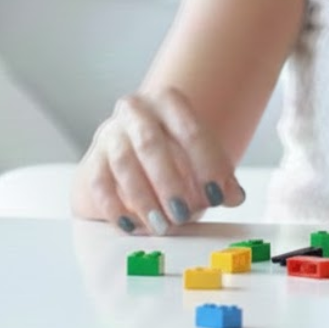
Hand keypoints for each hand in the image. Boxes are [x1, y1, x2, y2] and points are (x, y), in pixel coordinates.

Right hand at [75, 87, 245, 234]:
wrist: (138, 142)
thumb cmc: (178, 148)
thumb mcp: (202, 154)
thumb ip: (220, 176)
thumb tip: (235, 196)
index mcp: (169, 101)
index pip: (190, 131)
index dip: (206, 164)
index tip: (218, 195)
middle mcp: (136, 110)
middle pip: (150, 144)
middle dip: (168, 182)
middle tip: (184, 214)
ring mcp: (111, 133)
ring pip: (123, 164)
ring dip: (143, 199)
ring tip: (162, 226)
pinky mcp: (93, 158)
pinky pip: (99, 184)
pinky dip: (115, 208)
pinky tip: (133, 226)